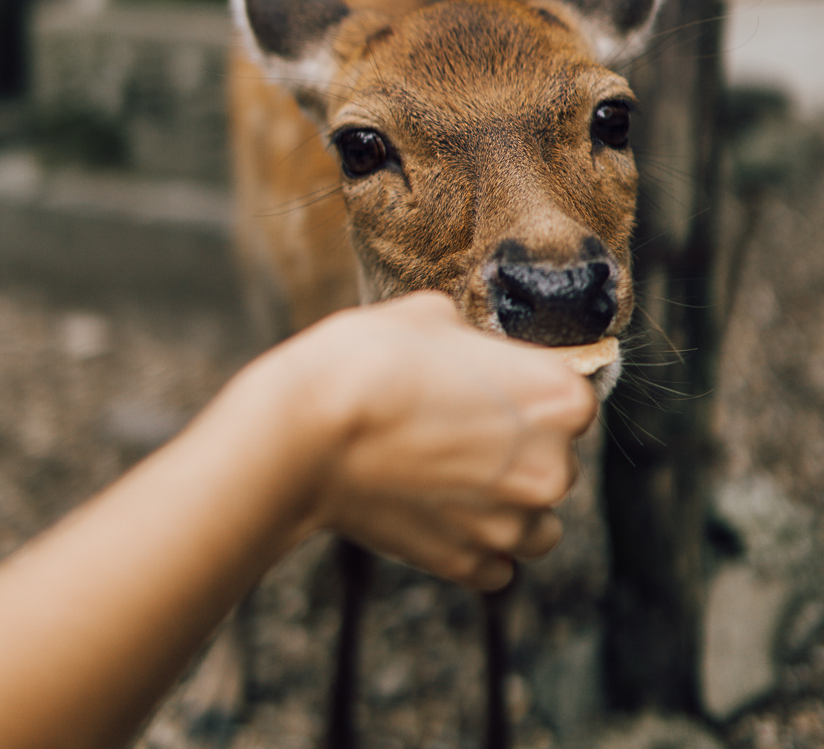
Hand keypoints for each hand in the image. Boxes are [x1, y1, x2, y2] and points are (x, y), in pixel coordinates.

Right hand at [272, 292, 597, 590]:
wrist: (308, 432)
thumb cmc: (370, 360)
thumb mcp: (431, 316)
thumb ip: (474, 342)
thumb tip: (469, 356)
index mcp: (558, 398)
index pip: (573, 398)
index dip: (529, 388)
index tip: (492, 386)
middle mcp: (552, 468)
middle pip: (557, 460)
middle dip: (517, 447)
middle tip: (456, 425)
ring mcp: (511, 524)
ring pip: (539, 524)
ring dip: (508, 504)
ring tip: (451, 476)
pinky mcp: (467, 564)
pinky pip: (495, 565)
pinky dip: (474, 545)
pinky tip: (436, 512)